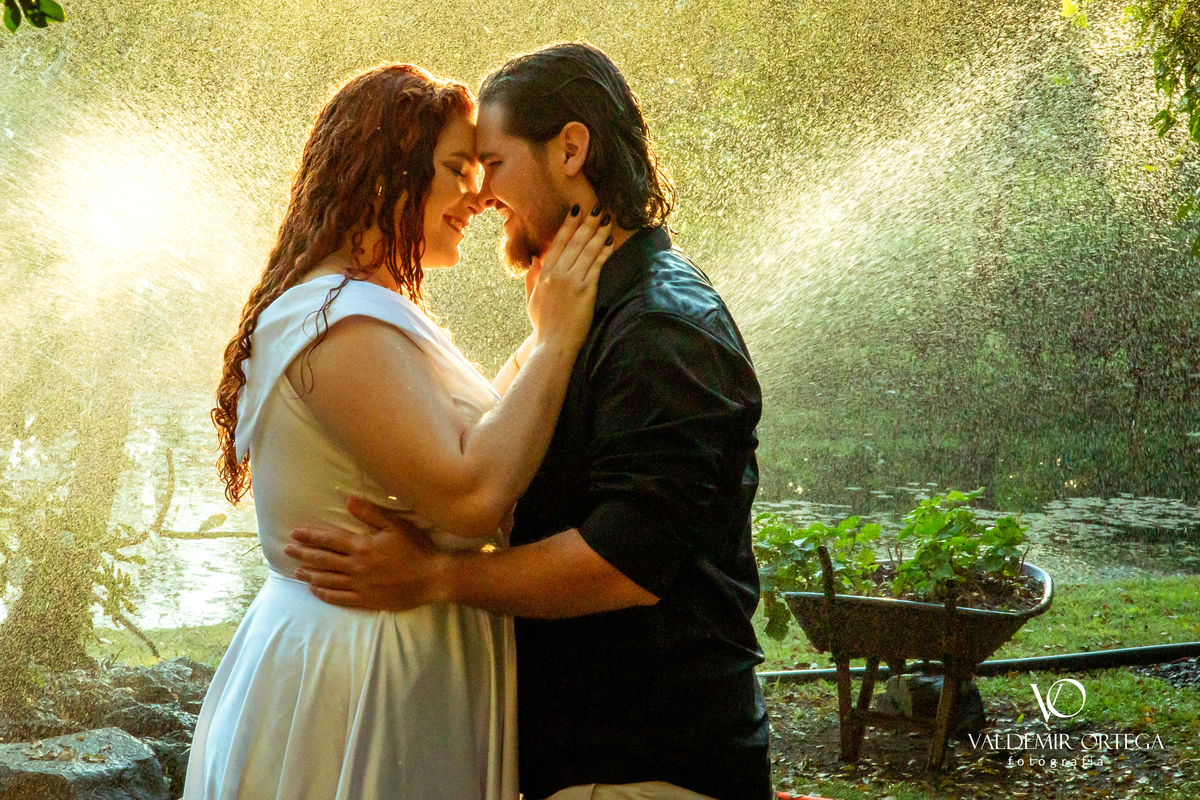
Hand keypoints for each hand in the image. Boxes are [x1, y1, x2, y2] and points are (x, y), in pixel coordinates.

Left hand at [285, 497, 445, 610]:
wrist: (433, 578)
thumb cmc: (417, 549)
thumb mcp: (397, 525)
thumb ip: (371, 513)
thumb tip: (348, 500)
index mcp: (362, 546)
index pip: (329, 540)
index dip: (310, 536)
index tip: (295, 533)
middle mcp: (356, 567)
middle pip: (323, 560)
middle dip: (303, 554)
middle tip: (287, 551)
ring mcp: (360, 585)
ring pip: (327, 579)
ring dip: (310, 574)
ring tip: (296, 570)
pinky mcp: (366, 600)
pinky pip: (339, 598)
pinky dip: (324, 593)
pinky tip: (315, 589)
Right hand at [526, 204, 613, 350]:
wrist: (553, 344)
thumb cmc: (543, 325)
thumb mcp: (532, 299)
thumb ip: (532, 277)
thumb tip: (534, 259)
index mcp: (544, 274)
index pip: (558, 242)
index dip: (568, 224)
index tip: (577, 209)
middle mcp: (557, 274)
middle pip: (575, 242)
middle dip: (587, 223)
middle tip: (597, 207)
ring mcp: (572, 281)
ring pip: (587, 250)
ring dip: (599, 233)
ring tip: (608, 220)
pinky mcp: (585, 291)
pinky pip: (597, 266)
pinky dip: (604, 252)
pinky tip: (611, 242)